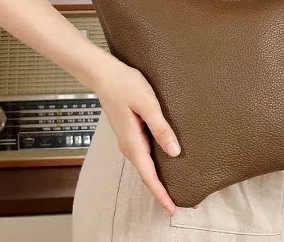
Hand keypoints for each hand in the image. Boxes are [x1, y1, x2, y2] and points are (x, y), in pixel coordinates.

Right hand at [94, 58, 181, 217]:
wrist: (104, 74)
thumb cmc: (124, 84)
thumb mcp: (147, 103)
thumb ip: (160, 127)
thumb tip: (174, 151)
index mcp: (132, 142)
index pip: (149, 175)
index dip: (161, 194)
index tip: (172, 209)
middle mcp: (129, 145)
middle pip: (147, 174)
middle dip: (162, 190)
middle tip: (180, 202)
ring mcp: (128, 139)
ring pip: (145, 164)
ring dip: (158, 177)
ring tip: (174, 185)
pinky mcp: (130, 131)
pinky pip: (144, 153)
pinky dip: (154, 163)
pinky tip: (163, 160)